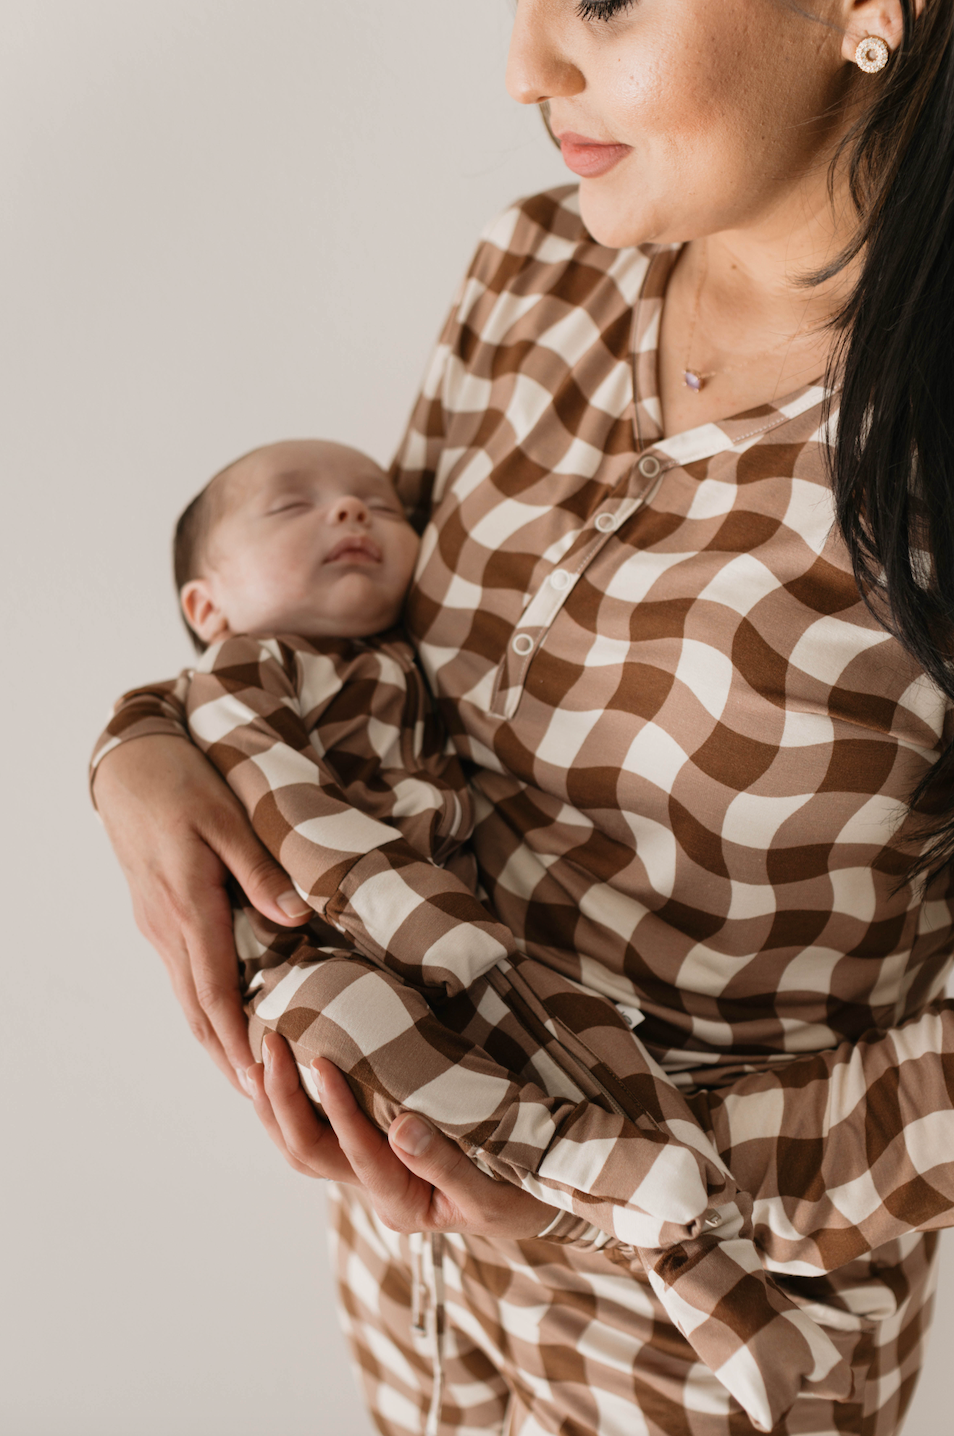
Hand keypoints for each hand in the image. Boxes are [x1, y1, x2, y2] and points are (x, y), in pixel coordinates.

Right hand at [94, 736, 311, 1093]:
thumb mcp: (228, 818)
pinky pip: (182, 974)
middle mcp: (167, 926)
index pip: (214, 989)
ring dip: (215, 1039)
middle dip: (227, 1056)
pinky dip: (205, 1008)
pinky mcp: (158, 917)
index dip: (238, 1037)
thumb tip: (298, 916)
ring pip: (186, 997)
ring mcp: (157, 925)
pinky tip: (225, 1022)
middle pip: (197, 1008)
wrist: (130, 765)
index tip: (259, 1078)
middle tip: (261, 1101)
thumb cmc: (183, 783)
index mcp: (188, 905)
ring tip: (246, 1079)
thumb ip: (261, 869)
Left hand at [247, 1034, 555, 1238]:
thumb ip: (447, 1163)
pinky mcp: (374, 1148)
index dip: (336, 1107)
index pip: (355, 1154)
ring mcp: (371, 1170)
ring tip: (257, 1053)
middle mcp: (376, 1188)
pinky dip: (294, 1098)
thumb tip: (402, 1127)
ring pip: (303, 1142)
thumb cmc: (521, 1196)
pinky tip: (281, 1064)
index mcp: (401, 1202)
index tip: (322, 1059)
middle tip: (269, 1044)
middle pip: (308, 1152)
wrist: (538, 1201)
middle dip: (282, 1100)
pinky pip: (320, 1127)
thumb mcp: (492, 1191)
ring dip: (275, 1102)